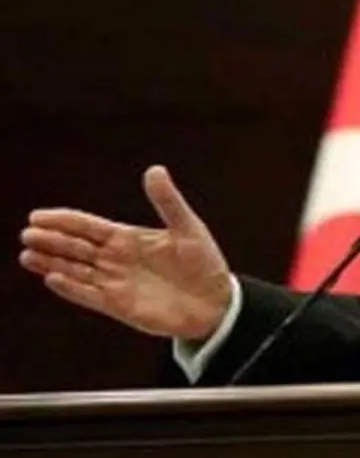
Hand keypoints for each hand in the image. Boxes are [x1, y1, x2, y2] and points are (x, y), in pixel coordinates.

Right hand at [19, 166, 232, 340]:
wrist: (215, 301)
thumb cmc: (203, 262)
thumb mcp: (187, 227)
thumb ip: (168, 201)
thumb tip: (155, 170)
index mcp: (129, 238)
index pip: (89, 227)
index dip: (64, 220)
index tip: (37, 215)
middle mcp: (116, 259)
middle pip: (76, 247)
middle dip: (52, 240)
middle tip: (28, 233)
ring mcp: (115, 282)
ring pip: (75, 270)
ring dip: (51, 263)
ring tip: (27, 254)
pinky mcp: (119, 305)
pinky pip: (89, 295)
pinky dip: (71, 288)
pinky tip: (52, 278)